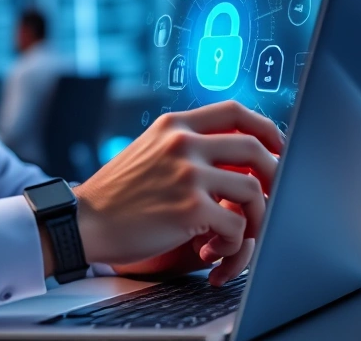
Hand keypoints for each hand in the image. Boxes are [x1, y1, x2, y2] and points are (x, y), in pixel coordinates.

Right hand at [74, 101, 282, 284]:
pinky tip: (212, 249)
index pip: (236, 111)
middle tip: (271, 196)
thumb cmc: (117, 194)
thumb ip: (183, 145)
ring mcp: (187, 174)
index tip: (276, 146)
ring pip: (253, 191)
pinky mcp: (190, 208)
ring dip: (255, 218)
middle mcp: (183, 143)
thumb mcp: (148, 150)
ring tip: (237, 235)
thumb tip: (230, 153)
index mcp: (174, 125)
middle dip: (273, 175)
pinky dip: (232, 244)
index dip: (266, 128)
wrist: (84, 220)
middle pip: (255, 149)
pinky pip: (236, 226)